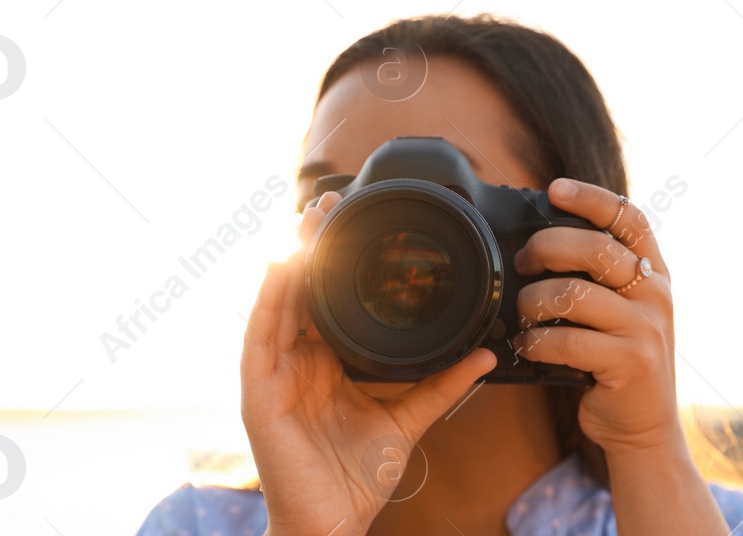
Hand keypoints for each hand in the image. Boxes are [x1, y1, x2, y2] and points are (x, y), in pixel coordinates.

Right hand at [241, 191, 496, 535]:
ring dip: (290, 260)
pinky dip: (269, 300)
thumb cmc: (358, 478)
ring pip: (277, 305)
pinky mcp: (258, 394)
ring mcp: (273, 376)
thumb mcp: (406, 419)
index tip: (354, 220)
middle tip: (328, 201)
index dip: (336, 261)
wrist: (333, 523)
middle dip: (311, 247)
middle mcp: (294, 363)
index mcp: (323, 365)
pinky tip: (281, 268)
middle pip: (299, 293)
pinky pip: (259, 337)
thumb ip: (440, 384)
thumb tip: (484, 353)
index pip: (326, 302)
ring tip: (307, 222)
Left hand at [511, 178, 682, 453]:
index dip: (592, 197)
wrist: (642, 425)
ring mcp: (646, 328)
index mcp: (653, 273)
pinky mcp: (630, 363)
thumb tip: (538, 240)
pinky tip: (528, 345)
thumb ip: (597, 277)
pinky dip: (537, 341)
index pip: (629, 218)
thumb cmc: (615, 360)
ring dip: (534, 302)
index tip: (555, 189)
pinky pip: (569, 340)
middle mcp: (655, 294)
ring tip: (524, 315)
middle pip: (595, 248)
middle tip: (522, 263)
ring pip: (574, 294)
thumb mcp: (620, 311)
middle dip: (545, 248)